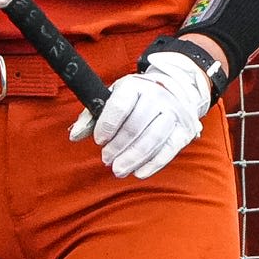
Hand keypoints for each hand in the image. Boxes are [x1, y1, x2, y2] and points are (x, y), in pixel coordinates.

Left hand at [76, 43, 216, 179]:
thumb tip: (74, 136)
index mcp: (135, 86)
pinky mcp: (183, 130)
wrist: (175, 90)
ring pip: (152, 139)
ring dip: (132, 159)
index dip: (107, 126)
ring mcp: (173, 113)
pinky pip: (169, 150)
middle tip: (106, 160)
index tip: (99, 140)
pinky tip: (139, 173)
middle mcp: (157, 96)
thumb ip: (91, 116)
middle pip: (135, 126)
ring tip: (118, 170)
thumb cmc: (135, 98)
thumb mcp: (112, 98)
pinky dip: (153, 164)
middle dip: (118, 147)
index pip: (120, 106)